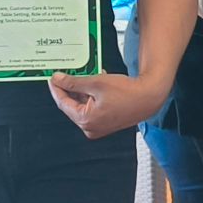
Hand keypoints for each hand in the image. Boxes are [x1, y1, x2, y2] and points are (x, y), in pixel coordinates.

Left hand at [47, 72, 168, 138]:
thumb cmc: (128, 93)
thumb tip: (58, 80)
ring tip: (86, 77)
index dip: (57, 88)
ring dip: (82, 92)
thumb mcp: (95, 83)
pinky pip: (93, 109)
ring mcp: (99, 127)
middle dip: (70, 89)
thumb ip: (73, 82)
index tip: (53, 78)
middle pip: (72, 106)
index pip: (63, 103)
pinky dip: (92, 97)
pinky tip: (95, 85)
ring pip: (83, 106)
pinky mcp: (106, 124)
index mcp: (86, 120)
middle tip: (66, 75)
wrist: (149, 97)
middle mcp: (91, 128)